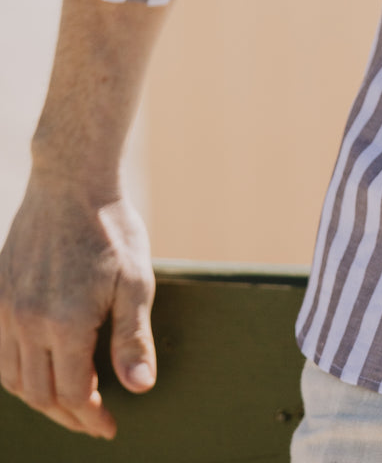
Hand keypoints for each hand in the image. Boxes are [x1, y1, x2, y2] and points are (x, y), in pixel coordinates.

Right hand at [0, 172, 155, 438]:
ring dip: (39, 398)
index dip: (90, 417)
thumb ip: (133, 337)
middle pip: (38, 394)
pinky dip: (14, 372)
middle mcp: (26, 322)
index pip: (71, 394)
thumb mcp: (137, 281)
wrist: (72, 184)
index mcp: (65, 323)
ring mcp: (5, 309)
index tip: (109, 427)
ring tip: (69, 402)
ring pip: (11, 378)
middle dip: (67, 415)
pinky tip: (37, 370)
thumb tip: (139, 388)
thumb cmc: (113, 230)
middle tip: (93, 421)